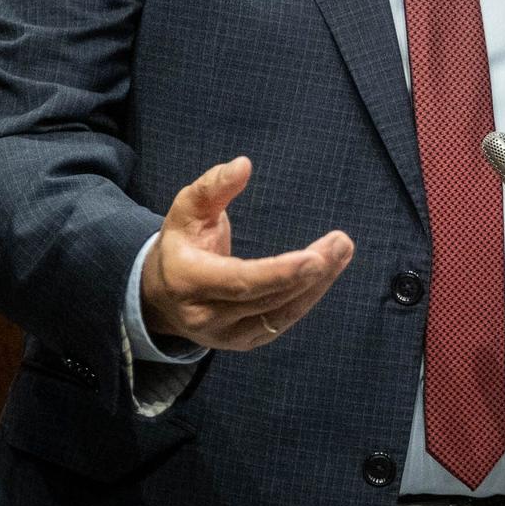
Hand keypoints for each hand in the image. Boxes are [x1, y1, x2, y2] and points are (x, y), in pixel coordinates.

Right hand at [139, 156, 352, 350]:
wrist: (161, 296)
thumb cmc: (181, 243)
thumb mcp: (187, 210)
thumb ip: (213, 186)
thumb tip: (243, 164)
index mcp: (187, 279)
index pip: (239, 281)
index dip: (279, 272)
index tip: (316, 258)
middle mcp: (204, 315)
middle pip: (267, 298)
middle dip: (310, 273)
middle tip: (342, 243)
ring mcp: (225, 335)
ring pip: (280, 314)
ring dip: (317, 284)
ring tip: (342, 251)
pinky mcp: (244, 341)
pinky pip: (282, 322)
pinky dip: (308, 296)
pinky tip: (328, 271)